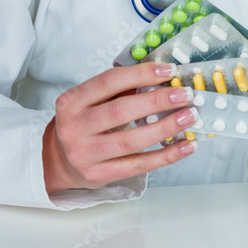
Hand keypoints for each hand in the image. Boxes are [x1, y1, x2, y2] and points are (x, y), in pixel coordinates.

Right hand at [42, 62, 198, 193]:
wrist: (58, 160)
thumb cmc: (83, 122)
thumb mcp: (90, 100)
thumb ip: (120, 88)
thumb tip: (162, 76)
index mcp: (72, 101)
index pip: (110, 82)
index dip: (141, 74)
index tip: (169, 70)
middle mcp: (74, 127)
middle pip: (121, 111)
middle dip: (157, 101)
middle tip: (185, 94)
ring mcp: (85, 155)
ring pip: (131, 141)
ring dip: (166, 127)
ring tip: (189, 117)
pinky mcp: (98, 176)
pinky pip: (138, 165)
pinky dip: (165, 155)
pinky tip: (185, 145)